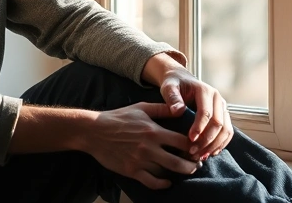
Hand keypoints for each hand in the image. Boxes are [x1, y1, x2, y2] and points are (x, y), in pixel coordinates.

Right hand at [83, 102, 197, 188]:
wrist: (95, 131)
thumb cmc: (119, 117)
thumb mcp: (142, 108)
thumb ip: (161, 109)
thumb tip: (179, 107)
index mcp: (154, 131)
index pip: (182, 141)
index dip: (193, 146)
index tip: (197, 147)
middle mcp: (149, 147)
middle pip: (178, 161)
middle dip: (191, 165)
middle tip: (196, 164)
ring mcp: (140, 160)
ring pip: (166, 172)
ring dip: (178, 174)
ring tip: (185, 171)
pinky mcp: (131, 170)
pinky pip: (151, 182)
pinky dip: (162, 184)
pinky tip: (167, 182)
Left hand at [157, 65, 233, 161]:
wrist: (181, 80)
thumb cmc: (174, 85)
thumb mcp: (169, 88)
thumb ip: (172, 98)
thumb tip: (178, 111)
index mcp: (205, 91)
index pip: (206, 112)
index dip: (199, 128)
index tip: (190, 140)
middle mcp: (218, 99)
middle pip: (219, 123)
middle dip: (207, 141)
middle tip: (192, 153)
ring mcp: (222, 108)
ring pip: (226, 130)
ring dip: (214, 145)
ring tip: (200, 156)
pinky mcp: (223, 116)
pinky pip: (227, 133)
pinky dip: (220, 145)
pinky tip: (209, 153)